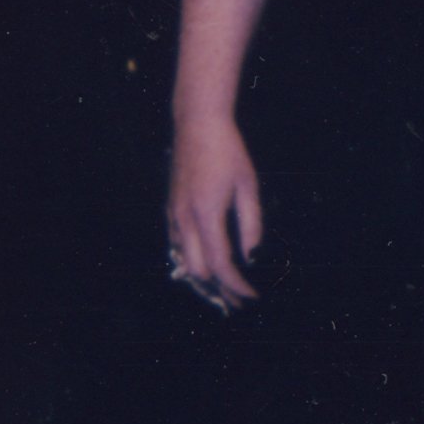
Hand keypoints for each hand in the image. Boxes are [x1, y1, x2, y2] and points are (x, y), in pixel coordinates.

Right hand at [167, 110, 262, 306]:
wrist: (197, 123)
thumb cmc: (228, 152)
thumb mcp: (248, 186)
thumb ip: (251, 224)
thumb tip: (252, 257)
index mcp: (206, 214)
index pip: (220, 264)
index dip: (236, 285)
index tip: (252, 295)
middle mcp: (184, 218)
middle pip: (198, 270)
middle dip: (220, 289)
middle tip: (240, 299)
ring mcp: (174, 214)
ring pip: (183, 260)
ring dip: (205, 277)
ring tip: (226, 288)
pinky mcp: (171, 208)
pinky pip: (177, 245)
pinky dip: (192, 259)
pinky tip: (207, 262)